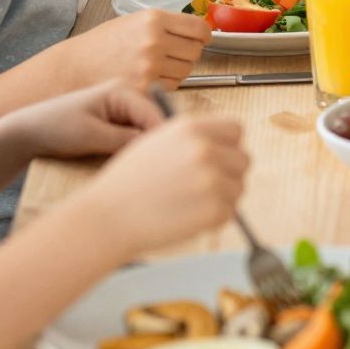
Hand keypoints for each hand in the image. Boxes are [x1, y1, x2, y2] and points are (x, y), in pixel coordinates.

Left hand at [13, 81, 163, 161]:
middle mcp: (126, 95)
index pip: (154, 114)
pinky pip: (132, 135)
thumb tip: (152, 146)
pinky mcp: (115, 122)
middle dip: (151, 142)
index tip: (162, 161)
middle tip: (149, 167)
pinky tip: (124, 162)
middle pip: (152, 121)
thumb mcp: (91, 136)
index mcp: (122, 90)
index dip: (161, 137)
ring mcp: (121, 109)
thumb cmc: (55, 127)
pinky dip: (130, 149)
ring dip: (140, 147)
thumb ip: (125, 140)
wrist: (27, 132)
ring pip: (143, 130)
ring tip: (136, 166)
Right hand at [53, 9, 211, 92]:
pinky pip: (173, 86)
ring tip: (156, 65)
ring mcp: (149, 66)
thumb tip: (200, 31)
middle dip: (189, 53)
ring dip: (178, 69)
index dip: (204, 35)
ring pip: (187, 70)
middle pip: (196, 51)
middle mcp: (154, 41)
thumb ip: (166, 24)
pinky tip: (149, 77)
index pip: (199, 28)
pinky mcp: (145, 87)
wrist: (73, 67)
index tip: (201, 39)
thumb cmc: (104, 44)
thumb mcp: (134, 21)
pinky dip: (167, 83)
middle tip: (173, 54)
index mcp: (153, 19)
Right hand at [76, 115, 248, 258]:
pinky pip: (229, 213)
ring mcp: (212, 179)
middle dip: (228, 174)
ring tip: (187, 205)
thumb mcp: (155, 142)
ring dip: (221, 198)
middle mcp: (205, 149)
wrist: (106, 218)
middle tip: (202, 188)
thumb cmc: (126, 183)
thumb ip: (191, 139)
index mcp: (191, 128)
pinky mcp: (214, 209)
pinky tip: (186, 218)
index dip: (228, 146)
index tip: (218, 159)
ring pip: (238, 188)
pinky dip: (213, 219)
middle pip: (243, 159)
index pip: (236, 129)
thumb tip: (223, 145)